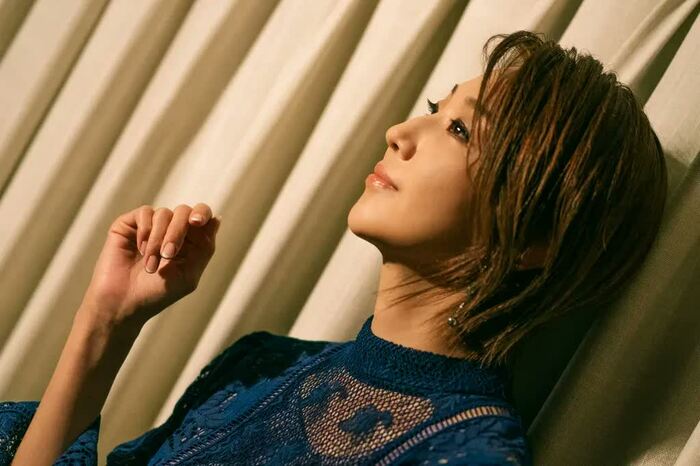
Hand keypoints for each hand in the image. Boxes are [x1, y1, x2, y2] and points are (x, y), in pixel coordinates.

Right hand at [81, 204, 220, 328]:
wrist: (122, 303)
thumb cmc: (156, 293)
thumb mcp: (189, 274)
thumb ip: (205, 247)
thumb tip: (217, 218)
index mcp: (189, 241)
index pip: (202, 215)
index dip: (202, 213)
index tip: (197, 222)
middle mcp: (170, 229)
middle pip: (184, 212)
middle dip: (178, 232)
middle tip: (169, 254)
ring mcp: (150, 226)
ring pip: (164, 213)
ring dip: (158, 240)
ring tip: (150, 266)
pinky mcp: (129, 224)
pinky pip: (145, 213)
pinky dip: (145, 232)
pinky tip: (140, 250)